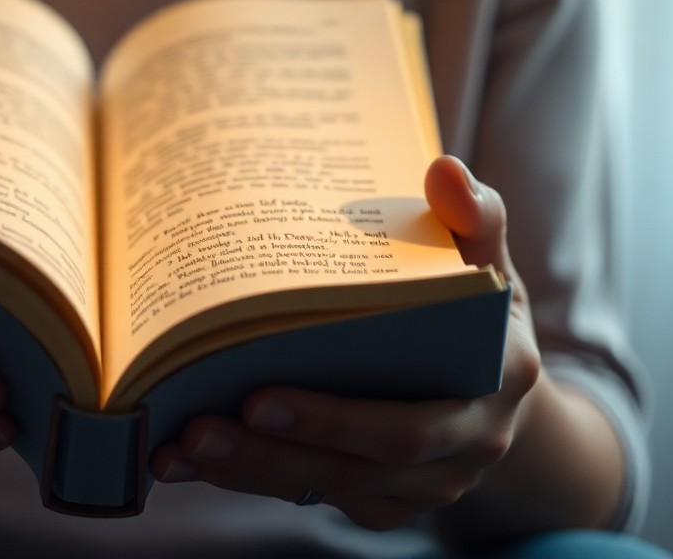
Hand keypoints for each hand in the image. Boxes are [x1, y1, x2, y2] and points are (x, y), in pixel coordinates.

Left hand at [152, 155, 540, 529]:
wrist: (496, 378)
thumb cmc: (473, 299)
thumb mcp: (485, 255)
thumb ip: (474, 215)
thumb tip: (446, 171)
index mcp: (495, 386)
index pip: (410, 422)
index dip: (334, 421)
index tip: (258, 397)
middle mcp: (467, 448)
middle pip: (359, 466)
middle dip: (274, 449)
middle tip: (197, 425)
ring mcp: (426, 484)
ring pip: (329, 487)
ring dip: (247, 470)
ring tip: (176, 446)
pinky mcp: (384, 500)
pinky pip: (312, 493)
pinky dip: (248, 477)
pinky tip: (186, 458)